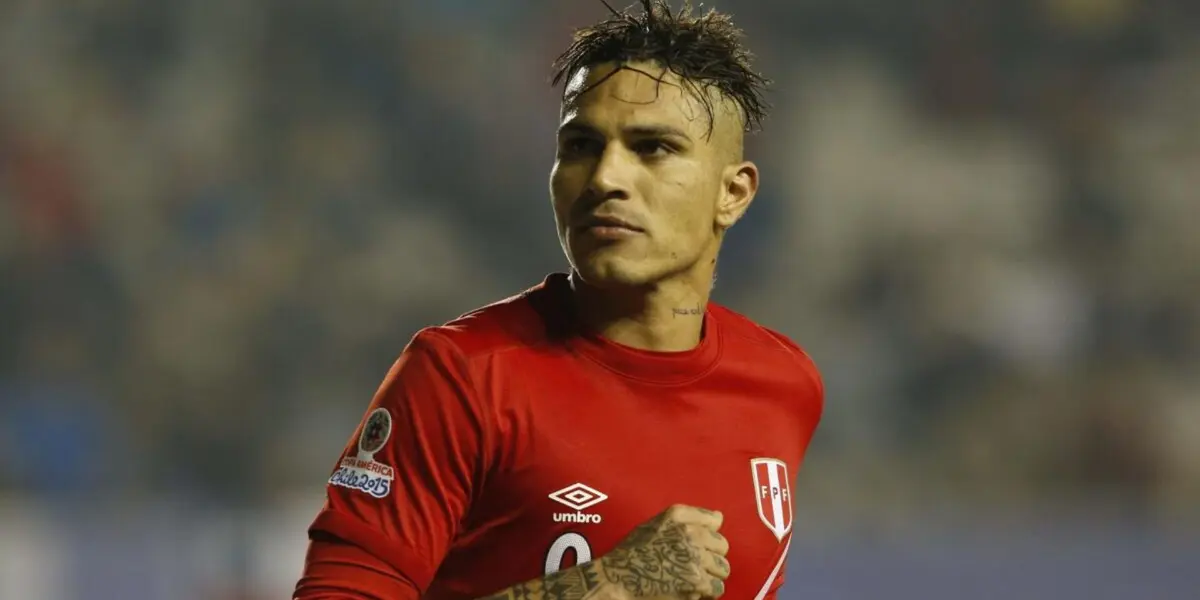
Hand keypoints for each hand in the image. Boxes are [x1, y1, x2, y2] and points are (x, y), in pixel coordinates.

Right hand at [596, 504, 730, 599]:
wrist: (617, 579)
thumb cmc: (633, 553)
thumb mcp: (655, 524)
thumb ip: (688, 518)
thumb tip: (719, 518)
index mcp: (677, 516)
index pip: (714, 521)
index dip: (708, 537)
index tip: (700, 546)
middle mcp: (689, 534)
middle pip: (722, 546)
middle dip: (712, 557)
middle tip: (694, 566)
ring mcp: (694, 559)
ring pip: (723, 568)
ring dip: (711, 576)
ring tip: (693, 579)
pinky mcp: (696, 582)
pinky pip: (716, 588)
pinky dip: (706, 593)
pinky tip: (692, 591)